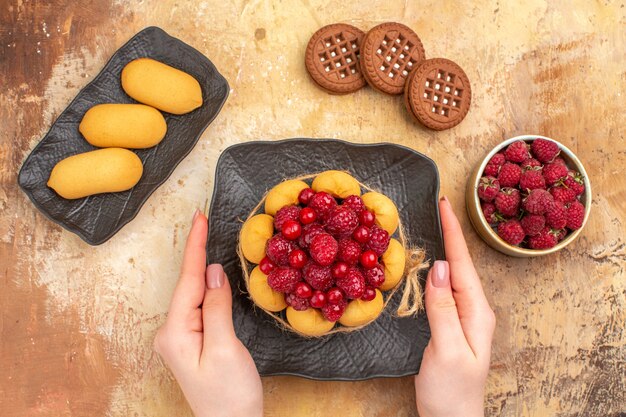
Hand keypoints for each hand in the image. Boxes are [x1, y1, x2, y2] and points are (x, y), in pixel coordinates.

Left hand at [154, 210, 262, 416]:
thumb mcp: (225, 347)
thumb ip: (216, 306)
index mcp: (175, 333)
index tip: (199, 218)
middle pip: (188, 285)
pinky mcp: (192, 342)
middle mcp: (171, 333)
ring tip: (206, 238)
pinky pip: (200, 307)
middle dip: (197, 252)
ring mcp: (180, 338)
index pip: (188, 280)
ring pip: (195, 295)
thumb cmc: (230, 394)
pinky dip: (208, 289)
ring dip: (203, 269)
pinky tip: (213, 277)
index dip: (195, 247)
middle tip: (202, 219)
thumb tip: (212, 271)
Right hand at [414, 197, 495, 416]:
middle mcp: (473, 310)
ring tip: (433, 225)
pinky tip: (428, 264)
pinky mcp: (450, 324)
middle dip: (449, 234)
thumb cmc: (452, 390)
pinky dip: (435, 270)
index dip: (453, 233)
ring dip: (443, 249)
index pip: (462, 265)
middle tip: (437, 206)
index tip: (444, 205)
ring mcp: (463, 317)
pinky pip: (443, 290)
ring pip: (451, 275)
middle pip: (460, 265)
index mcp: (477, 312)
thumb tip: (439, 267)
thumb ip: (443, 308)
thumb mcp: (446, 349)